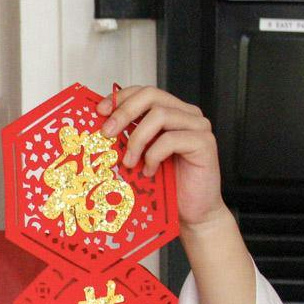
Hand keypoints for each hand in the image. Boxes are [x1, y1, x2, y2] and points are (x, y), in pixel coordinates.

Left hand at [97, 86, 229, 230]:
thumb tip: (99, 126)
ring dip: (137, 139)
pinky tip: (150, 171)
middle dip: (123, 112)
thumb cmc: (166, 185)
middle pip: (151, 95)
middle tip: (107, 134)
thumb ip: (128, 137)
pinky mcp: (205, 142)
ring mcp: (198, 126)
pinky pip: (171, 139)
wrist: (192, 212)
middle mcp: (186, 114)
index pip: (143, 91)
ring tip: (130, 162)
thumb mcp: (140, 155)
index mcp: (171, 112)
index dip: (120, 98)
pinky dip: (154, 155)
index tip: (100, 112)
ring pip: (160, 115)